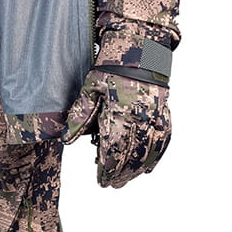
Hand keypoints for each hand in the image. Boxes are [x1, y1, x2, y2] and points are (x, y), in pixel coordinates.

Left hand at [62, 70, 170, 188]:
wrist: (139, 47)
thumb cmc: (111, 65)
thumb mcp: (91, 86)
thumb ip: (80, 114)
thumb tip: (66, 139)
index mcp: (120, 111)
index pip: (113, 149)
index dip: (107, 168)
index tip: (100, 180)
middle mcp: (140, 117)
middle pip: (131, 155)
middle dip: (120, 173)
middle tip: (111, 185)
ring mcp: (155, 116)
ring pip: (147, 152)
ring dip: (136, 170)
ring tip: (125, 180)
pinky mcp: (164, 113)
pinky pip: (162, 141)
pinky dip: (155, 157)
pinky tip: (147, 168)